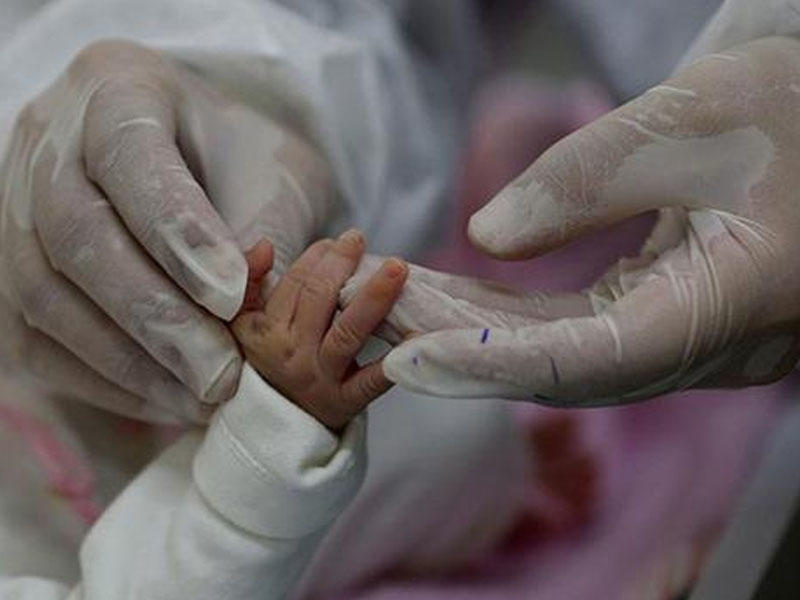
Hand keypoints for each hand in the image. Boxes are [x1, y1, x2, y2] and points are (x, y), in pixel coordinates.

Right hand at [0, 40, 333, 421]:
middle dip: (155, 317)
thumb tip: (258, 330)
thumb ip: (269, 238)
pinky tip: (166, 399)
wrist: (199, 158)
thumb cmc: (243, 160)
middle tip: (221, 376)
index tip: (233, 298)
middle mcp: (48, 142)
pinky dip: (104, 381)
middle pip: (76, 233)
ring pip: (46, 294)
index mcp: (118, 88)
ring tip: (202, 398)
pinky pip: (36, 339)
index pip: (131, 155)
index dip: (178, 232)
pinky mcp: (12, 274)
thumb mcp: (277, 177)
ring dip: (130, 361)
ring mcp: (15, 209)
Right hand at [233, 231, 407, 429]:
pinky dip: (396, 360)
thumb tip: (264, 245)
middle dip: (342, 263)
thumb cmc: (272, 361)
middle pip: (320, 300)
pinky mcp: (347, 401)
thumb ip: (248, 281)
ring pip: (348, 332)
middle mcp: (293, 354)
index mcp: (266, 332)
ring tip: (396, 267)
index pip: (295, 284)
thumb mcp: (246, 324)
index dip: (317, 257)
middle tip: (358, 238)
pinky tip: (417, 336)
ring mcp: (321, 378)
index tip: (334, 242)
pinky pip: (373, 380)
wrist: (280, 427)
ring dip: (374, 297)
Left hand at [348, 36, 799, 405]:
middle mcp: (709, 344)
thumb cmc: (791, 108)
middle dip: (457, 343)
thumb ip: (586, 180)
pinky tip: (453, 297)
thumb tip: (487, 239)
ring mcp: (690, 338)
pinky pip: (580, 332)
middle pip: (560, 365)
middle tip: (370, 314)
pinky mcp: (671, 318)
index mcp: (730, 305)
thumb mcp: (691, 121)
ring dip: (474, 332)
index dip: (487, 365)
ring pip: (564, 354)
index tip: (401, 359)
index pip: (587, 361)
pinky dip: (511, 318)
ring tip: (394, 300)